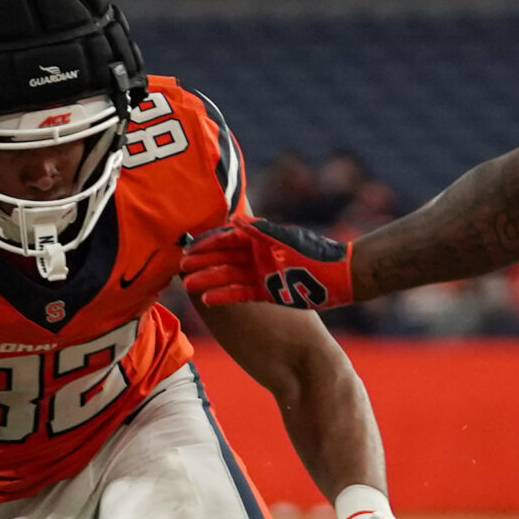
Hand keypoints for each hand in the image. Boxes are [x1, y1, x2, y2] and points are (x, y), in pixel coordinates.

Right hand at [181, 218, 355, 309]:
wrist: (338, 277)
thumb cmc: (314, 253)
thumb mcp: (286, 241)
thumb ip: (259, 232)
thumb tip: (233, 219)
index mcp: (260, 238)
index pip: (227, 238)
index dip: (208, 243)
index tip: (188, 248)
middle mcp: (257, 254)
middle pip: (224, 257)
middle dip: (203, 261)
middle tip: (181, 267)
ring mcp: (261, 273)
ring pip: (229, 276)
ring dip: (209, 279)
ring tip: (188, 285)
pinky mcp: (266, 291)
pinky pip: (240, 293)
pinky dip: (224, 295)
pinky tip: (207, 299)